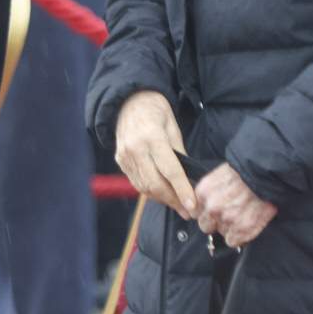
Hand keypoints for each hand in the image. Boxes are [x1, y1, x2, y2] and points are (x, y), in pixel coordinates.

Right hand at [114, 91, 196, 218]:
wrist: (129, 101)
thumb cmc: (156, 111)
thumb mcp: (174, 127)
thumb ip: (179, 154)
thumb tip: (189, 179)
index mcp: (152, 137)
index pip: (170, 170)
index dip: (182, 190)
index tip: (192, 206)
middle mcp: (135, 148)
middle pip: (155, 184)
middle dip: (173, 201)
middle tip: (188, 212)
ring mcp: (125, 156)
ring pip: (144, 187)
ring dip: (162, 199)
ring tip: (178, 205)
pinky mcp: (120, 161)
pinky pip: (137, 182)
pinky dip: (150, 191)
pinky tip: (163, 194)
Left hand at [194, 163, 276, 250]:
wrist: (267, 173)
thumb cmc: (246, 171)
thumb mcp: (220, 174)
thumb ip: (209, 191)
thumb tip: (203, 205)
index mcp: (204, 192)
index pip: (195, 212)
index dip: (206, 212)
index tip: (215, 210)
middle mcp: (212, 207)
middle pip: (205, 226)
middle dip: (216, 222)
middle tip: (230, 214)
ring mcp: (227, 219)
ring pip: (221, 233)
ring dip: (229, 228)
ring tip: (242, 215)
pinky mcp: (242, 229)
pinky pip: (233, 241)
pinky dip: (239, 236)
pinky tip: (247, 224)